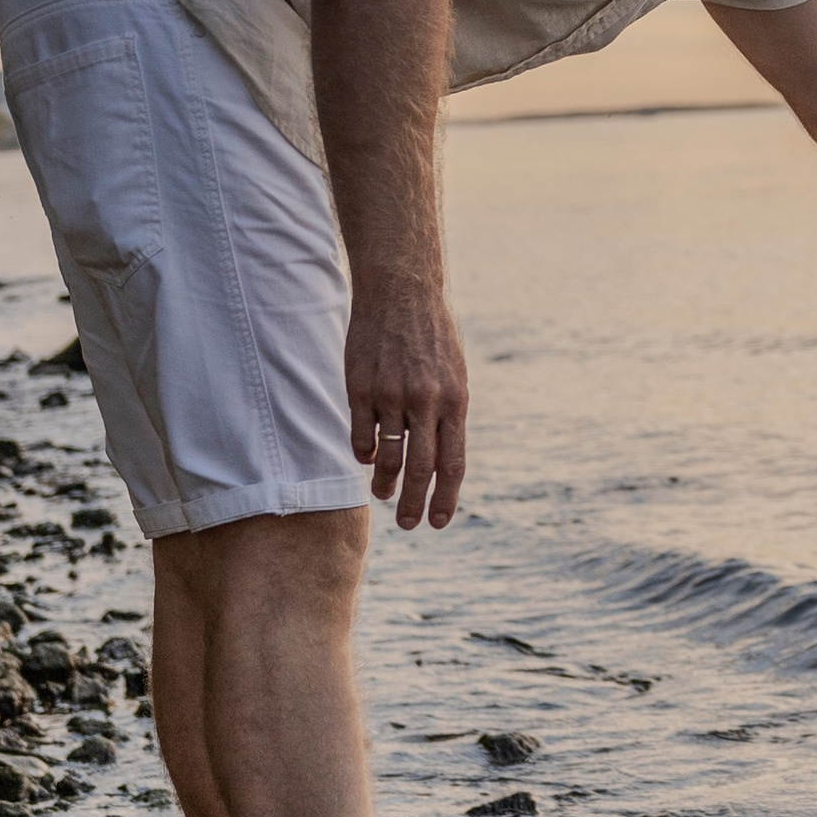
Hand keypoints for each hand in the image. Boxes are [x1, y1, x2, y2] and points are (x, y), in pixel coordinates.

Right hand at [345, 277, 469, 531]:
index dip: (446, 497)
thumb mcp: (454, 375)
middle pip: (421, 469)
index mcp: (455, 400)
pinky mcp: (361, 388)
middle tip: (409, 525)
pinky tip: (366, 457)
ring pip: (388, 457)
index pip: (452, 463)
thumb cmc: (432, 336)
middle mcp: (425, 402)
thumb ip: (448, 416)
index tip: (438, 522)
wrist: (402, 291)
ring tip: (383, 493)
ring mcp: (391, 395)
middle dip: (415, 504)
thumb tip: (440, 461)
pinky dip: (363, 453)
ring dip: (385, 482)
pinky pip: (361, 436)